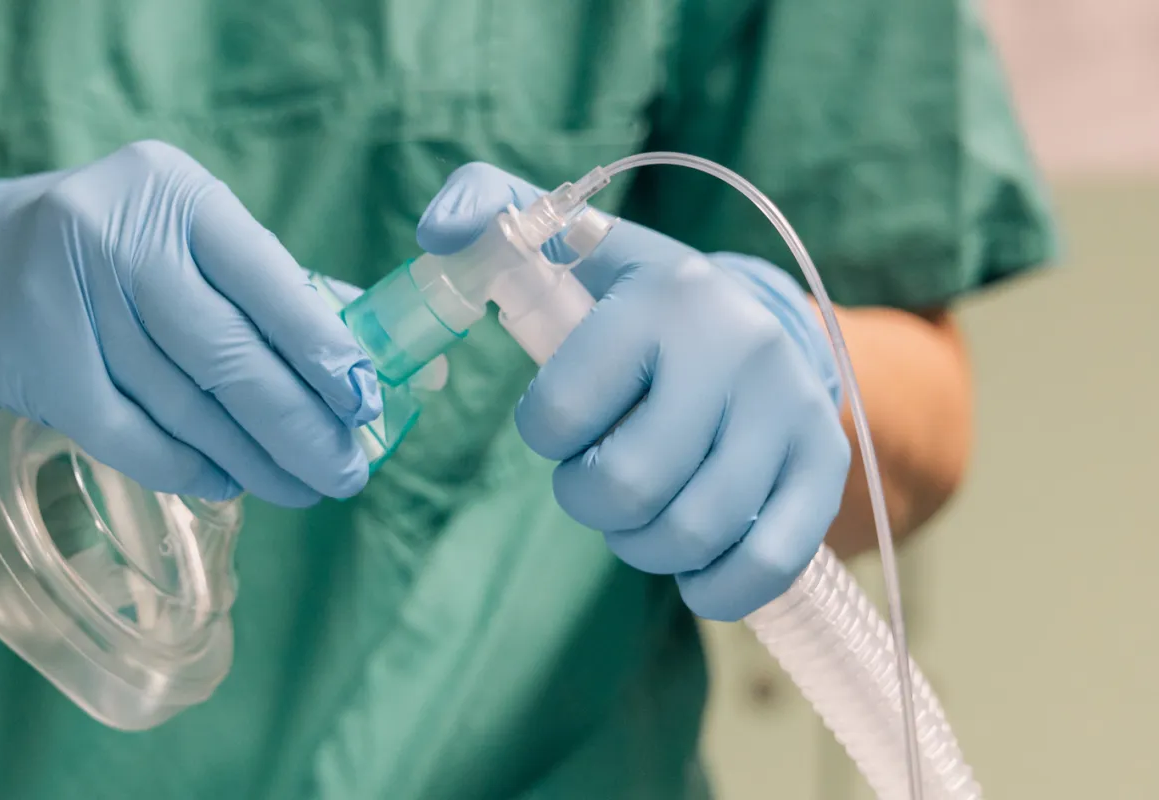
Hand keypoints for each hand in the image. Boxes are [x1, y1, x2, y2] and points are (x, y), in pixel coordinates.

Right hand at [0, 140, 381, 507]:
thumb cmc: (115, 254)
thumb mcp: (184, 237)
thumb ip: (270, 287)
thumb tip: (369, 366)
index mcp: (175, 192)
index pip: (268, 278)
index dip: (323, 348)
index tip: (365, 403)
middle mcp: (117, 234)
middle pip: (228, 353)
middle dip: (298, 425)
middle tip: (343, 472)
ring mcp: (68, 297)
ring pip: (183, 403)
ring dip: (250, 458)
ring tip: (297, 486)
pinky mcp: (36, 362)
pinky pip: (129, 436)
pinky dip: (186, 467)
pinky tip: (225, 480)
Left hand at [419, 163, 849, 620]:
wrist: (758, 319)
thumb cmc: (635, 303)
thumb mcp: (569, 247)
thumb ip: (490, 215)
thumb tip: (438, 228)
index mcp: (661, 296)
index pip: (559, 414)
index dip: (545, 434)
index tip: (564, 418)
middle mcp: (736, 347)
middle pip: (626, 486)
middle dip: (590, 500)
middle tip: (597, 478)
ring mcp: (789, 407)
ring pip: (688, 531)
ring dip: (642, 544)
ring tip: (642, 511)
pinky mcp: (825, 462)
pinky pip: (767, 564)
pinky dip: (715, 586)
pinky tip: (692, 567)